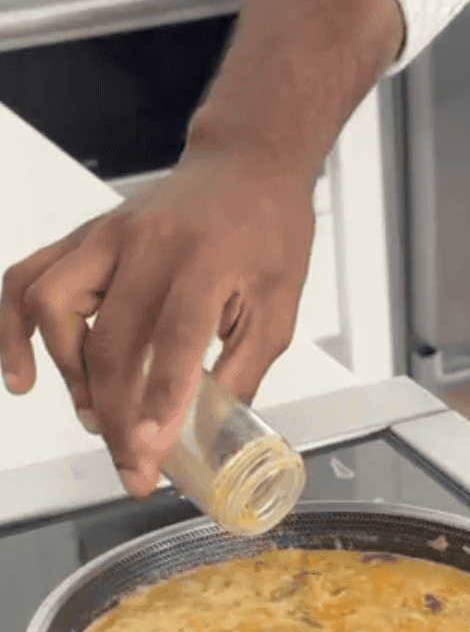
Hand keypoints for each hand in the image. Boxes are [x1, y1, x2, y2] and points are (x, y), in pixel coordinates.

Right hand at [0, 148, 314, 495]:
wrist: (246, 165)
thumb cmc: (268, 235)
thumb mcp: (281, 308)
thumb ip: (244, 371)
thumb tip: (208, 438)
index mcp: (208, 259)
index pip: (173, 336)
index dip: (158, 399)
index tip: (150, 452)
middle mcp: (148, 242)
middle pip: (111, 339)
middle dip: (116, 416)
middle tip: (132, 466)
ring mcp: (107, 235)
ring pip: (53, 305)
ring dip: (68, 373)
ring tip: (95, 417)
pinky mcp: (84, 236)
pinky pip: (28, 278)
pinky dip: (13, 330)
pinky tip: (25, 376)